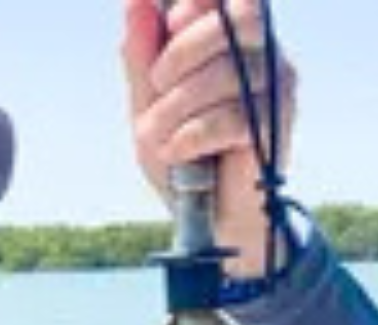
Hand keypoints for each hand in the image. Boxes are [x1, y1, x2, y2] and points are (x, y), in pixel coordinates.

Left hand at [122, 0, 297, 277]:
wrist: (203, 219)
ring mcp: (274, 87)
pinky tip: (177, 154)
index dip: (195, 5)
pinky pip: (231, 117)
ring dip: (177, 106)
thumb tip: (133, 1)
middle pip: (237, 17)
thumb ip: (141, 54)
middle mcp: (261, 53)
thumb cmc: (178, 154)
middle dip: (182, 51)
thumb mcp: (148, 103)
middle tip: (157, 86)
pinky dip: (191, 136)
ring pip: (227, 72)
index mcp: (232, 36)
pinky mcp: (275, 125)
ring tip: (155, 136)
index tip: (168, 28)